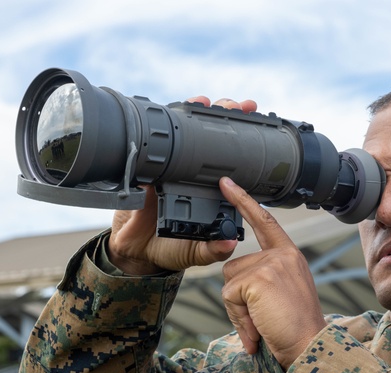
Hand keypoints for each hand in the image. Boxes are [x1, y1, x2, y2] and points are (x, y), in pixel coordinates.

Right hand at [106, 95, 257, 273]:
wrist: (135, 251)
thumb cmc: (170, 249)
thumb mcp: (196, 253)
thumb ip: (212, 249)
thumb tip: (229, 242)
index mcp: (210, 190)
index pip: (232, 158)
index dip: (244, 140)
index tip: (255, 121)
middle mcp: (193, 173)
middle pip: (213, 135)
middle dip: (227, 114)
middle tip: (240, 106)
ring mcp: (172, 167)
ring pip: (186, 130)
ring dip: (197, 111)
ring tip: (207, 101)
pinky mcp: (149, 167)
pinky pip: (157, 141)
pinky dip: (164, 123)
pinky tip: (176, 110)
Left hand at [219, 177, 326, 368]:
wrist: (310, 347)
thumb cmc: (297, 328)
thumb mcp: (283, 293)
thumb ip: (263, 280)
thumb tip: (235, 288)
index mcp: (290, 256)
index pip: (264, 222)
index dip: (243, 202)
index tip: (226, 183)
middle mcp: (282, 255)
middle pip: (233, 267)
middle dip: (238, 298)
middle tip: (262, 318)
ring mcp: (271, 265)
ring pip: (228, 282)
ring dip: (238, 309)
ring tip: (263, 322)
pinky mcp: (258, 278)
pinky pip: (229, 296)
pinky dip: (238, 317)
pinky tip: (258, 326)